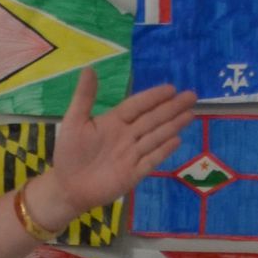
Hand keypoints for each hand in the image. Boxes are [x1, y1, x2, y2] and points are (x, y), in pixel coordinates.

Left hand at [34, 71, 197, 225]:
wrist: (67, 188)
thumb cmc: (69, 153)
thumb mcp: (74, 122)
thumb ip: (84, 97)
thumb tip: (89, 68)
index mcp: (114, 121)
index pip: (137, 105)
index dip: (153, 97)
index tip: (171, 88)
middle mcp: (127, 136)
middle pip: (152, 119)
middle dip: (172, 108)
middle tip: (191, 96)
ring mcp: (132, 155)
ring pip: (155, 137)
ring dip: (173, 125)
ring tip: (190, 114)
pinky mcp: (133, 174)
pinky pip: (151, 160)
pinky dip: (163, 151)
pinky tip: (177, 140)